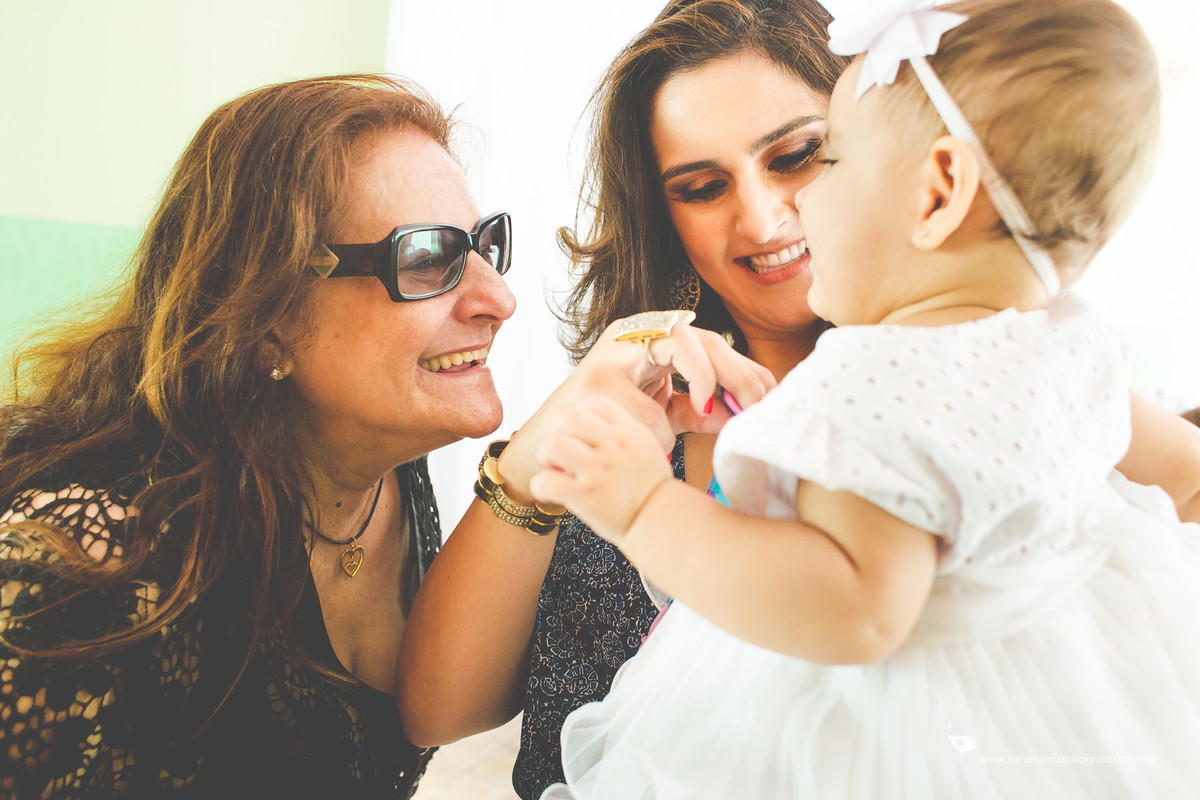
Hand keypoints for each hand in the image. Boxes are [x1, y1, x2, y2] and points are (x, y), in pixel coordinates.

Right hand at [497, 317, 774, 500]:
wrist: (548, 452)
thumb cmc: (605, 429)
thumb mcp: (660, 416)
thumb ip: (697, 409)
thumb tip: (740, 410)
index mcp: (651, 341)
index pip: (710, 343)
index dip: (746, 368)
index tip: (771, 397)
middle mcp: (634, 335)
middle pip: (701, 337)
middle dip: (737, 371)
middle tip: (758, 404)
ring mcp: (614, 353)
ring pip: (680, 345)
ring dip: (702, 385)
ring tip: (707, 411)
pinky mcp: (596, 380)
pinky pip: (647, 404)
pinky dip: (657, 428)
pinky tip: (654, 440)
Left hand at [529, 395, 672, 542]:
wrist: (661, 520)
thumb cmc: (651, 486)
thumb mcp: (647, 446)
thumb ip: (623, 429)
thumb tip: (592, 420)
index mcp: (629, 432)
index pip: (594, 404)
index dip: (580, 416)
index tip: (580, 435)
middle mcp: (614, 447)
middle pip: (569, 417)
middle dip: (558, 432)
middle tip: (561, 453)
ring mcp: (599, 470)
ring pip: (554, 443)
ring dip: (547, 456)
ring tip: (555, 470)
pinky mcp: (585, 496)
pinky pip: (547, 481)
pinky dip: (540, 486)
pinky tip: (549, 493)